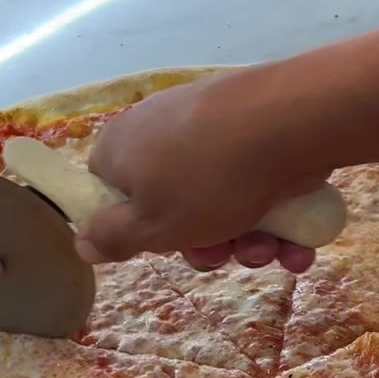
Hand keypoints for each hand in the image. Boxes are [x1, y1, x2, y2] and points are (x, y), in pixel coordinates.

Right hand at [79, 68, 333, 273]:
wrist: (290, 122)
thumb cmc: (206, 180)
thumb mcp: (152, 224)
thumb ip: (114, 236)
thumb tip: (80, 242)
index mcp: (123, 149)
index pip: (110, 190)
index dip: (134, 226)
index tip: (161, 244)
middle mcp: (162, 131)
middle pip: (174, 205)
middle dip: (205, 243)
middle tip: (225, 254)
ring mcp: (212, 127)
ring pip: (223, 202)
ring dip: (247, 241)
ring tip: (270, 249)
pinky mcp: (257, 131)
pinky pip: (259, 185)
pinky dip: (278, 221)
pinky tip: (298, 246)